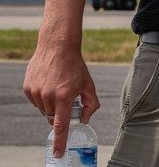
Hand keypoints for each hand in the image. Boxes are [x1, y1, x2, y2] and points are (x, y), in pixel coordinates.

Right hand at [24, 43, 99, 157]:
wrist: (57, 46)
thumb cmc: (75, 65)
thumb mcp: (88, 83)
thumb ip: (90, 103)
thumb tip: (85, 119)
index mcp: (64, 96)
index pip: (61, 125)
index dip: (60, 141)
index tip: (58, 153)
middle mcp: (48, 96)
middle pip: (52, 117)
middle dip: (59, 112)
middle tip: (65, 98)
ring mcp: (36, 92)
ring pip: (43, 109)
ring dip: (50, 103)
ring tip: (56, 86)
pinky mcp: (27, 88)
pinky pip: (35, 101)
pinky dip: (42, 96)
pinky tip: (48, 83)